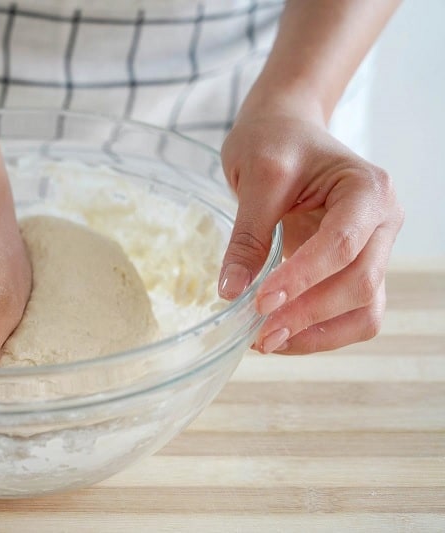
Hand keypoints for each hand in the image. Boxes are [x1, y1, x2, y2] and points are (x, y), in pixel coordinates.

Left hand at [218, 107, 403, 353]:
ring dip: (318, 332)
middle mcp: (381, 222)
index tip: (259, 303)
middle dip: (308, 314)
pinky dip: (319, 330)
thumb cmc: (275, 140)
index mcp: (366, 190)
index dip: (301, 279)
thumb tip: (231, 291)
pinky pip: (351, 312)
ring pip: (364, 308)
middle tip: (259, 333)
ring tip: (267, 341)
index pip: (341, 245)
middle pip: (359, 283)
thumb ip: (247, 236)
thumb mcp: (255, 177)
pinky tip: (281, 334)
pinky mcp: (354, 268)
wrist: (284, 129)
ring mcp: (374, 248)